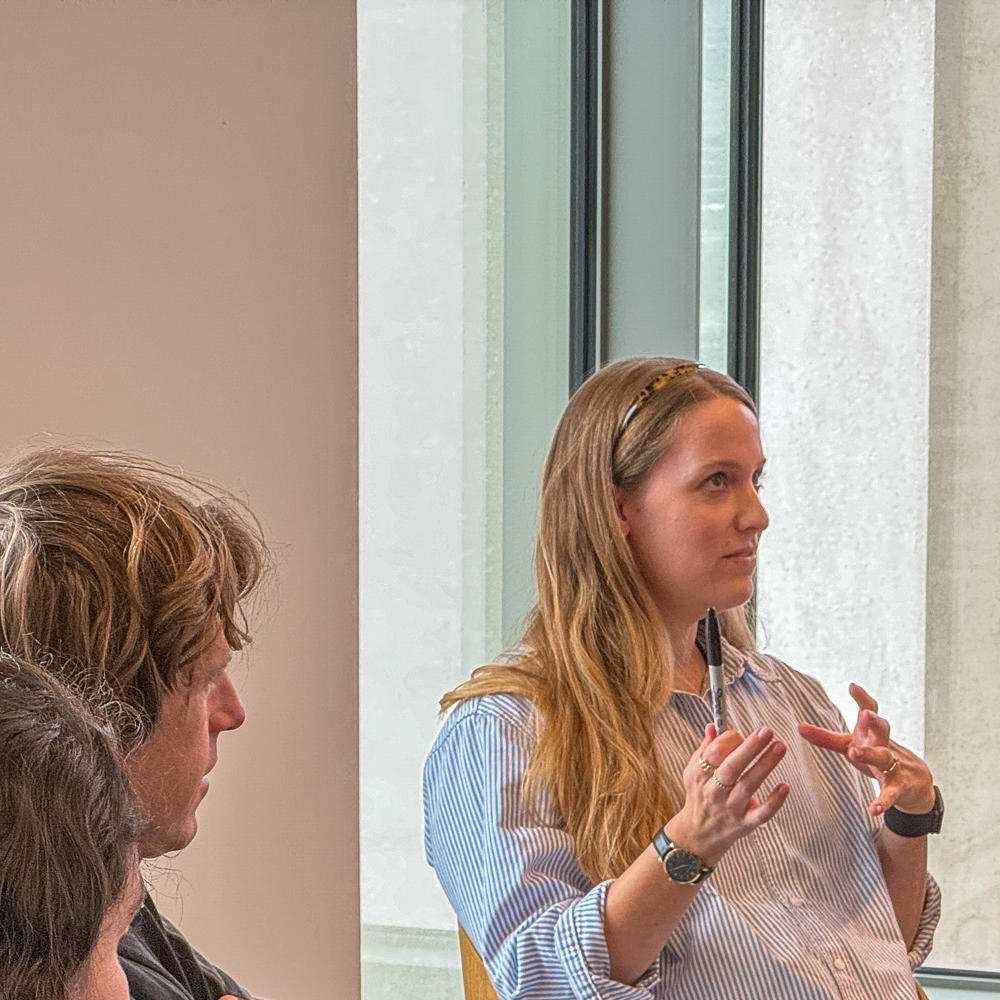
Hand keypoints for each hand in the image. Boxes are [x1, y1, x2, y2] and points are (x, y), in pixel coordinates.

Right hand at [666, 724, 789, 866]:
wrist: (699, 835)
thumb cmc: (700, 796)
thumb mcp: (694, 771)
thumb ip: (705, 748)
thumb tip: (713, 726)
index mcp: (700, 774)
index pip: (714, 752)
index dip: (729, 739)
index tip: (741, 732)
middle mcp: (714, 791)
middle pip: (732, 766)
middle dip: (750, 747)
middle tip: (767, 731)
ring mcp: (730, 808)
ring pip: (748, 785)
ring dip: (765, 765)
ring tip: (779, 746)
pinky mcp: (745, 823)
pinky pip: (761, 813)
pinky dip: (774, 801)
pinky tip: (785, 786)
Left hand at [797, 683, 934, 816]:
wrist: (914, 784)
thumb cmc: (876, 756)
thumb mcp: (851, 745)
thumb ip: (825, 737)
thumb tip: (798, 726)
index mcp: (871, 733)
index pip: (870, 709)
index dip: (862, 698)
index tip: (852, 685)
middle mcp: (883, 744)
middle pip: (881, 729)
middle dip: (873, 721)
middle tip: (864, 714)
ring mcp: (893, 765)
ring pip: (883, 757)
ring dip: (869, 754)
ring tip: (854, 753)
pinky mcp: (899, 787)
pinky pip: (890, 793)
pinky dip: (882, 801)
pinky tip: (873, 809)